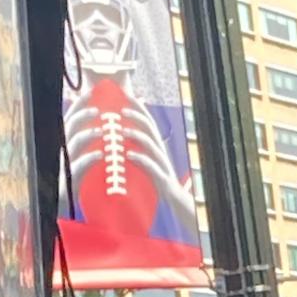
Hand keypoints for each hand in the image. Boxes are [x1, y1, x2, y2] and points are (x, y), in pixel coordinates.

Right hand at [59, 91, 105, 212]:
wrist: (73, 214)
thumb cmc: (84, 188)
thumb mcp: (88, 164)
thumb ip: (94, 146)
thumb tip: (109, 129)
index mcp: (67, 146)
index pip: (70, 119)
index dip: (79, 105)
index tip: (91, 93)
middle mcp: (63, 152)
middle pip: (68, 126)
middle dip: (82, 114)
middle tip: (98, 111)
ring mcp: (64, 165)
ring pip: (72, 143)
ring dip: (87, 134)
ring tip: (102, 131)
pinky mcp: (69, 181)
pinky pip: (78, 166)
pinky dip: (89, 158)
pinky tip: (101, 154)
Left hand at [121, 95, 197, 226]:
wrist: (175, 201)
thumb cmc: (158, 181)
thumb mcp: (147, 162)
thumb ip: (138, 149)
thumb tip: (122, 137)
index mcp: (157, 145)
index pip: (148, 120)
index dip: (138, 106)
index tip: (125, 95)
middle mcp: (161, 151)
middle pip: (150, 127)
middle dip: (136, 116)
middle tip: (121, 110)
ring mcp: (162, 164)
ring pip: (151, 144)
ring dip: (136, 136)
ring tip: (122, 132)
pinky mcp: (162, 178)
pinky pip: (152, 166)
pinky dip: (140, 159)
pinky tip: (129, 156)